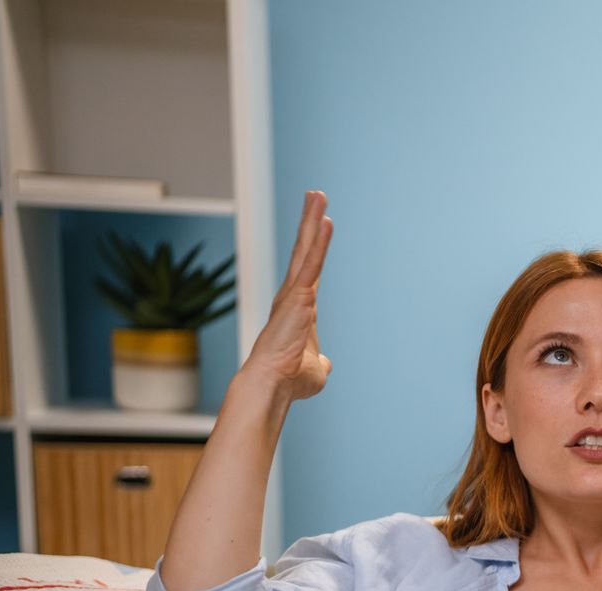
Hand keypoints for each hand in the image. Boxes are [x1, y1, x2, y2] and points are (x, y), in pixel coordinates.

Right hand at [240, 190, 333, 403]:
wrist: (274, 385)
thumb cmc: (291, 381)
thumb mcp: (315, 370)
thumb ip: (319, 363)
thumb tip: (323, 364)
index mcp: (299, 308)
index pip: (309, 270)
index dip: (314, 247)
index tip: (319, 224)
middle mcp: (293, 295)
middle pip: (305, 250)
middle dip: (310, 221)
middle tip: (315, 195)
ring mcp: (294, 294)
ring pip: (307, 250)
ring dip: (313, 221)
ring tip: (318, 195)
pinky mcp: (298, 297)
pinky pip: (312, 264)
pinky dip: (320, 244)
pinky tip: (326, 222)